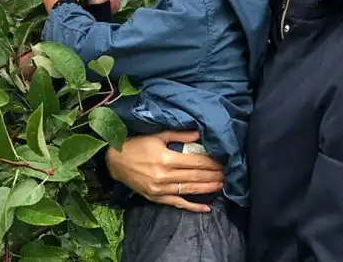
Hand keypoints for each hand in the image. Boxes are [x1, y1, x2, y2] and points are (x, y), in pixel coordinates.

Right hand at [105, 130, 223, 212]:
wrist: (114, 160)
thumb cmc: (136, 145)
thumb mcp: (157, 135)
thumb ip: (178, 135)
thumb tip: (198, 134)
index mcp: (166, 158)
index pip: (195, 162)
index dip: (211, 163)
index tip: (223, 161)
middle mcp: (164, 175)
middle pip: (195, 176)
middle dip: (214, 175)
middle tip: (228, 174)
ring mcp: (160, 189)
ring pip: (190, 190)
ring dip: (208, 188)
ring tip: (222, 186)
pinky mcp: (156, 198)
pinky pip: (178, 204)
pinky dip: (193, 207)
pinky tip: (206, 207)